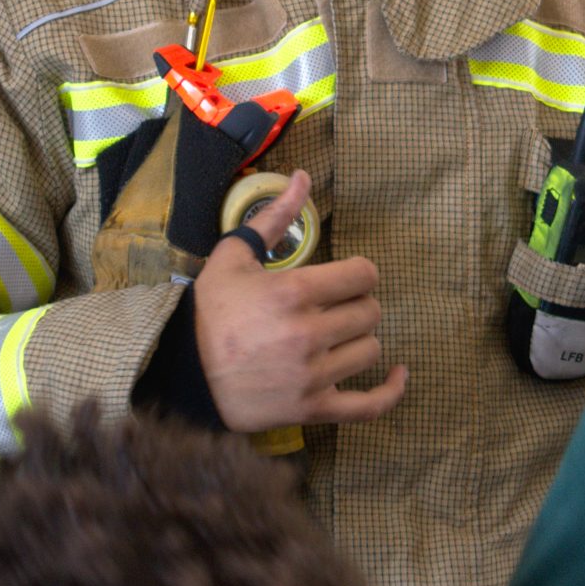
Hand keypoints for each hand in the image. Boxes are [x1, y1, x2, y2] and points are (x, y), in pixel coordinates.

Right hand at [190, 169, 407, 431]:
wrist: (185, 373)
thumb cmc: (211, 312)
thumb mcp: (233, 257)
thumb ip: (273, 217)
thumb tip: (302, 177)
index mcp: (293, 292)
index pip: (363, 275)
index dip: (360, 273)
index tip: (347, 278)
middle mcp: (308, 333)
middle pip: (370, 311)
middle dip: (357, 304)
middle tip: (336, 306)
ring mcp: (312, 375)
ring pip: (371, 349)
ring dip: (359, 340)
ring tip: (338, 336)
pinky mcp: (312, 408)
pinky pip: (369, 405)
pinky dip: (390, 391)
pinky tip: (399, 374)